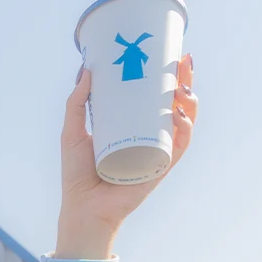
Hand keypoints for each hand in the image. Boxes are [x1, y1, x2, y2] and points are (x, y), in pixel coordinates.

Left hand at [56, 53, 196, 258]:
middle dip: (184, 81)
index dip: (166, 76)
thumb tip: (87, 69)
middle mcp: (147, 137)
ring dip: (189, 101)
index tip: (170, 54)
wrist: (82, 207)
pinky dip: (184, 129)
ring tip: (181, 88)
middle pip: (174, 104)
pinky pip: (179, 146)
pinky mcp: (159, 169)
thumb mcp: (72, 132)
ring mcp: (156, 152)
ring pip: (183, 122)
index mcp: (131, 126)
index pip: (154, 96)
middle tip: (182, 63)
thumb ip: (76, 103)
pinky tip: (180, 114)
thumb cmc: (76, 175)